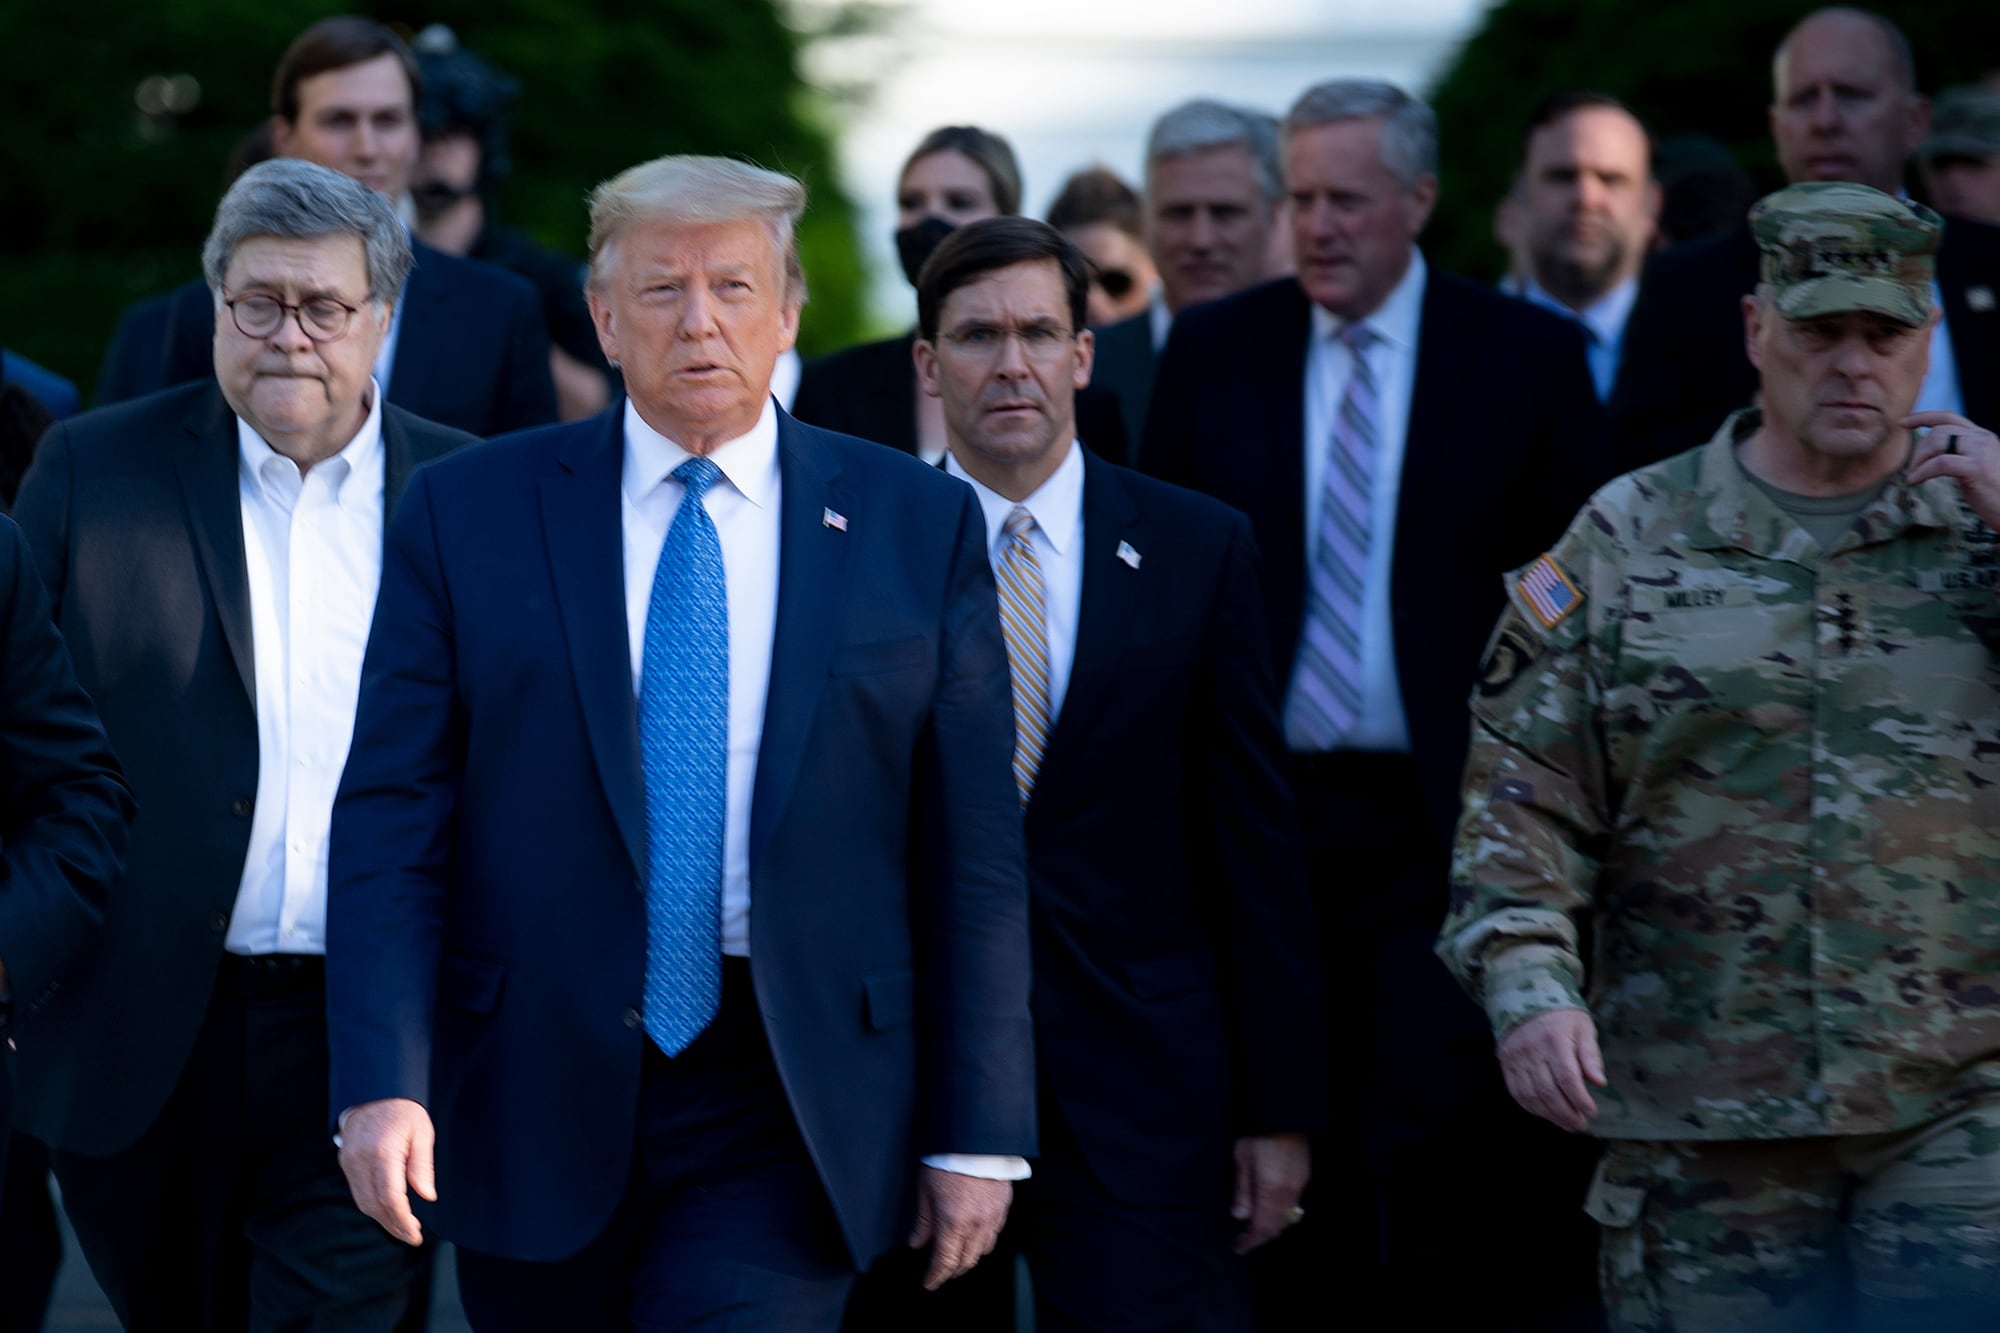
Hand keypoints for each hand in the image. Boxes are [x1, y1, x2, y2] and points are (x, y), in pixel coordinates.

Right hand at [336, 1097, 436, 1245]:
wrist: (374, 1091)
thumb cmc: (403, 1110)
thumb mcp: (422, 1132)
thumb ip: (422, 1166)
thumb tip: (427, 1196)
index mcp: (383, 1153)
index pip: (390, 1197)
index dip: (403, 1220)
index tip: (415, 1234)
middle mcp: (361, 1161)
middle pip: (374, 1205)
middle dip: (393, 1226)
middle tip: (412, 1236)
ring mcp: (349, 1163)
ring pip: (363, 1203)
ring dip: (382, 1219)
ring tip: (403, 1228)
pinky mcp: (346, 1163)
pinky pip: (358, 1193)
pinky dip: (372, 1207)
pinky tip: (387, 1212)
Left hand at [908, 1166, 1011, 1290]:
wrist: (976, 1136)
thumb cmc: (948, 1158)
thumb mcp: (925, 1189)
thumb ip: (923, 1221)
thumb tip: (916, 1242)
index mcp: (953, 1222)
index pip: (945, 1261)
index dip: (936, 1276)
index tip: (929, 1282)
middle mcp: (976, 1224)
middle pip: (966, 1261)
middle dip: (952, 1270)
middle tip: (941, 1271)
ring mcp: (993, 1216)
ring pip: (983, 1250)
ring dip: (969, 1257)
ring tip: (958, 1255)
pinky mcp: (1004, 1206)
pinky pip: (995, 1233)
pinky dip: (984, 1241)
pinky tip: (975, 1236)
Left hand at [1230, 1132, 1309, 1253]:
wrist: (1285, 1115)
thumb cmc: (1258, 1136)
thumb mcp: (1243, 1160)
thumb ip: (1243, 1191)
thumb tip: (1240, 1216)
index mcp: (1271, 1191)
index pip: (1262, 1227)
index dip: (1250, 1241)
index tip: (1239, 1247)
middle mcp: (1288, 1193)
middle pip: (1277, 1226)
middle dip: (1261, 1236)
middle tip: (1245, 1240)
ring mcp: (1299, 1186)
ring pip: (1287, 1218)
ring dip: (1272, 1227)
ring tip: (1254, 1227)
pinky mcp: (1304, 1178)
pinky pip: (1292, 1206)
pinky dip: (1280, 1215)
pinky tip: (1269, 1210)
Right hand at [1497, 1009, 1604, 1132]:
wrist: (1525, 997)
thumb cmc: (1560, 1016)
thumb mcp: (1583, 1028)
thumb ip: (1590, 1055)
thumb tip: (1599, 1082)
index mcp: (1555, 1040)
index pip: (1568, 1078)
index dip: (1580, 1100)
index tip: (1592, 1112)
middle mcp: (1532, 1051)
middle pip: (1549, 1092)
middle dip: (1567, 1114)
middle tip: (1580, 1124)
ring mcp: (1516, 1058)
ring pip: (1532, 1096)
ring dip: (1550, 1115)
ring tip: (1567, 1124)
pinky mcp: (1507, 1063)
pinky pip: (1517, 1092)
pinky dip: (1532, 1108)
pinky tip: (1546, 1114)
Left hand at [1904, 412, 1999, 528]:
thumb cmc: (1996, 494)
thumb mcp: (1977, 467)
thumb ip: (1959, 456)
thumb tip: (1933, 456)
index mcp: (1982, 436)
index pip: (1949, 417)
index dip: (1923, 417)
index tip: (1903, 422)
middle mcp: (1982, 438)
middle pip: (1938, 431)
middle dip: (1918, 449)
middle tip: (1911, 469)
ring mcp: (1980, 451)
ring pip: (1937, 442)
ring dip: (1918, 460)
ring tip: (1912, 476)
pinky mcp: (1976, 468)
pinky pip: (1939, 463)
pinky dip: (1921, 471)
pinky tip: (1914, 481)